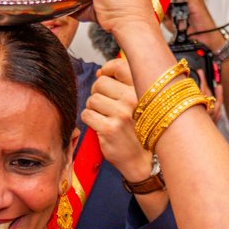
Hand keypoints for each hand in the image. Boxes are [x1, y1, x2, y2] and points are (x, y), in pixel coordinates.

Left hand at [82, 57, 147, 182]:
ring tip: (104, 117)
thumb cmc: (138, 131)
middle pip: (101, 83)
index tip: (104, 77)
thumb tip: (100, 72)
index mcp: (142, 91)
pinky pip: (87, 114)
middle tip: (104, 105)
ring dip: (93, 108)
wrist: (141, 161)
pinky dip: (89, 120)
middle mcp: (133, 100)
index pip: (119, 67)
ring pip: (92, 99)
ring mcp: (121, 114)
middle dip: (98, 93)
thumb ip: (123, 85)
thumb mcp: (138, 104)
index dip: (107, 70)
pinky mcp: (109, 129)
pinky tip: (100, 126)